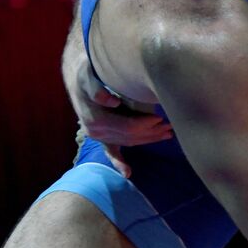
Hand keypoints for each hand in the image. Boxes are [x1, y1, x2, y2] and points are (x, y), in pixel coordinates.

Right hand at [67, 56, 171, 175]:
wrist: (76, 78)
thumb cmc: (86, 75)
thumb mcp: (88, 77)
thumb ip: (97, 88)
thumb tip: (111, 101)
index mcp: (96, 120)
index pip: (128, 127)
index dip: (146, 124)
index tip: (161, 118)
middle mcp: (96, 132)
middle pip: (131, 137)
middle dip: (152, 133)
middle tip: (170, 127)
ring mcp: (99, 136)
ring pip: (129, 142)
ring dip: (148, 140)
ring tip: (167, 135)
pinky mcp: (102, 136)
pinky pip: (111, 152)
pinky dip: (119, 162)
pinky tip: (127, 173)